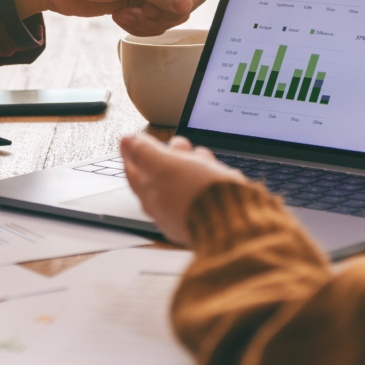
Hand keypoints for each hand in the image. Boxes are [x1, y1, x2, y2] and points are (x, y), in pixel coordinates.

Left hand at [121, 134, 245, 244]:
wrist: (236, 224)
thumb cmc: (199, 197)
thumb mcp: (167, 166)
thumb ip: (146, 153)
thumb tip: (127, 141)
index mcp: (150, 198)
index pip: (133, 173)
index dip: (131, 152)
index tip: (129, 140)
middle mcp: (166, 210)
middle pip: (160, 177)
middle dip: (169, 155)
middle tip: (177, 142)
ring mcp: (187, 214)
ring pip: (184, 182)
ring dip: (191, 163)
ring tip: (200, 153)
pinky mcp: (208, 216)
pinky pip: (203, 191)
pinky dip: (206, 177)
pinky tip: (215, 170)